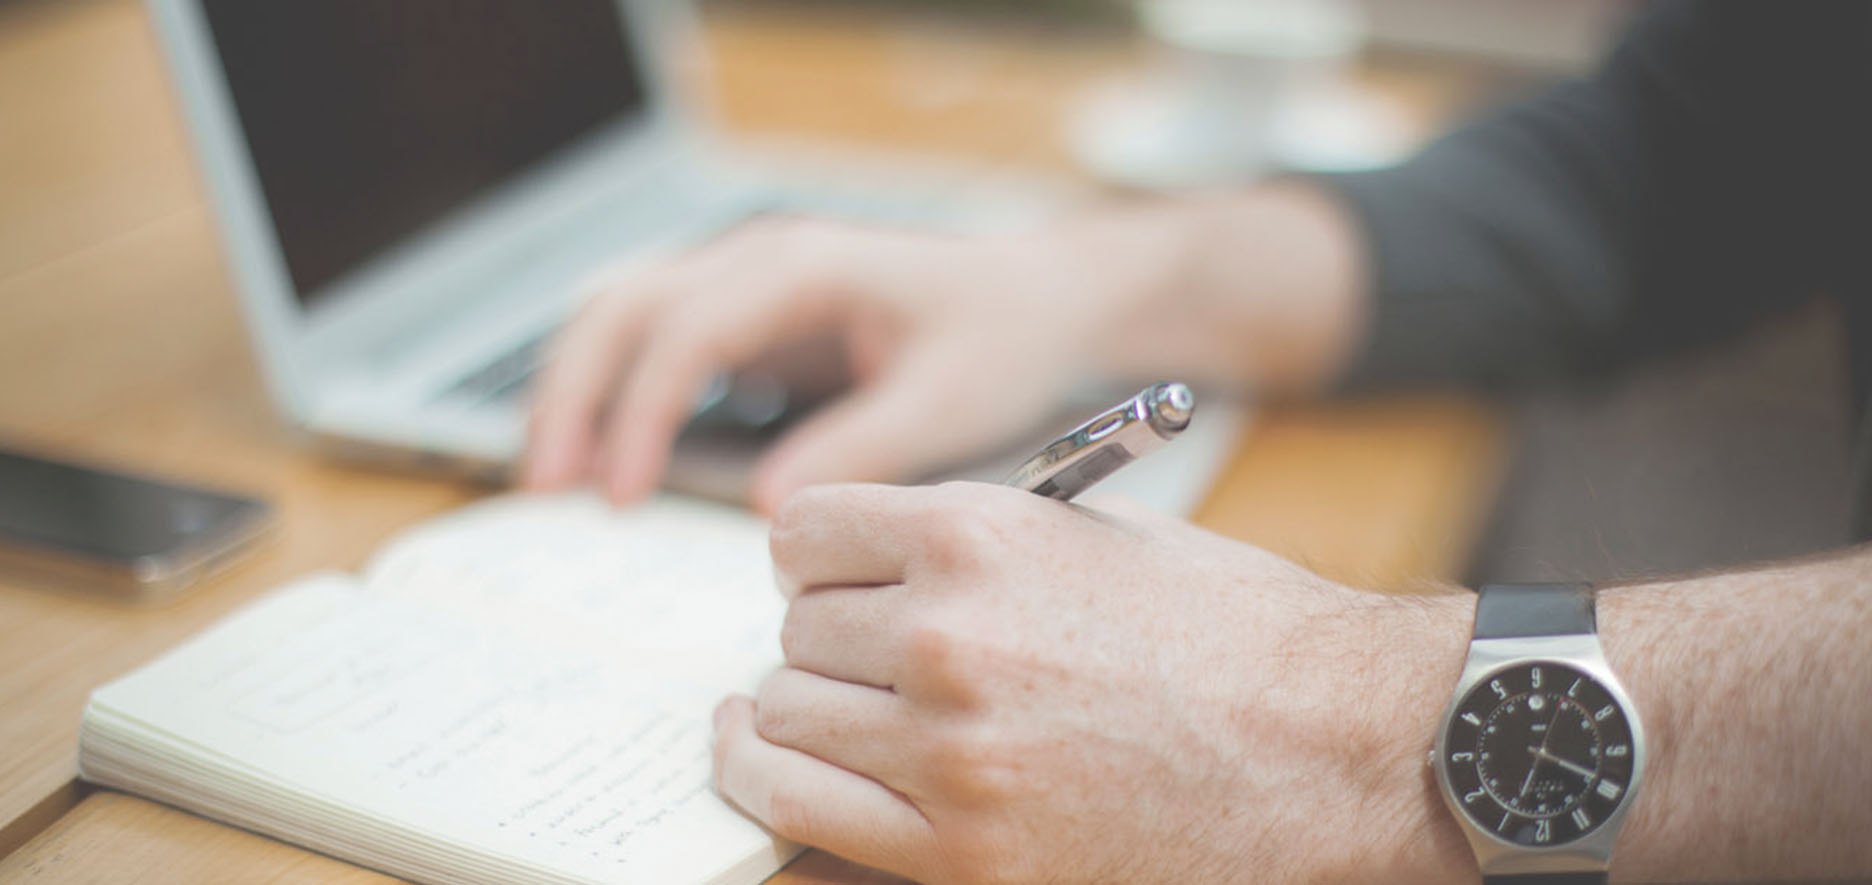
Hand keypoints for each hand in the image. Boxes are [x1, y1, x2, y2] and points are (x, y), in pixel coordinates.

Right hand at [523, 184, 1365, 512]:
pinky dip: (614, 392)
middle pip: (623, 308)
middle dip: (572, 394)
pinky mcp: (752, 318)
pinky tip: (603, 458)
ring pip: (622, 314)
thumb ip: (862, 449)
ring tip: (551, 478)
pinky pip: (655, 341)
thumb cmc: (1007, 338)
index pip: (685, 330)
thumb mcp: (949, 401)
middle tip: (545, 490)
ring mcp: (748, 282)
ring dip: (576, 388)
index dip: (638, 413)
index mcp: (805, 267)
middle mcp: (760, 260)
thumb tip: (769, 512)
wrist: (1047, 298)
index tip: (619, 494)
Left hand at [711, 481, 1474, 882]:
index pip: (802, 533)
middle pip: (795, 631)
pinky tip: (784, 770)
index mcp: (977, 536)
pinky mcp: (963, 857)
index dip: (815, 558)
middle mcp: (947, 637)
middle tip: (867, 659)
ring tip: (832, 717)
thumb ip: (971, 539)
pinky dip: (778, 786)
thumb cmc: (1235, 635)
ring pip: (781, 720)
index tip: (826, 580)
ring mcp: (950, 754)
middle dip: (826, 642)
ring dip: (803, 716)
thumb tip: (872, 559)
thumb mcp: (1098, 534)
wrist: (1339, 748)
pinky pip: (802, 812)